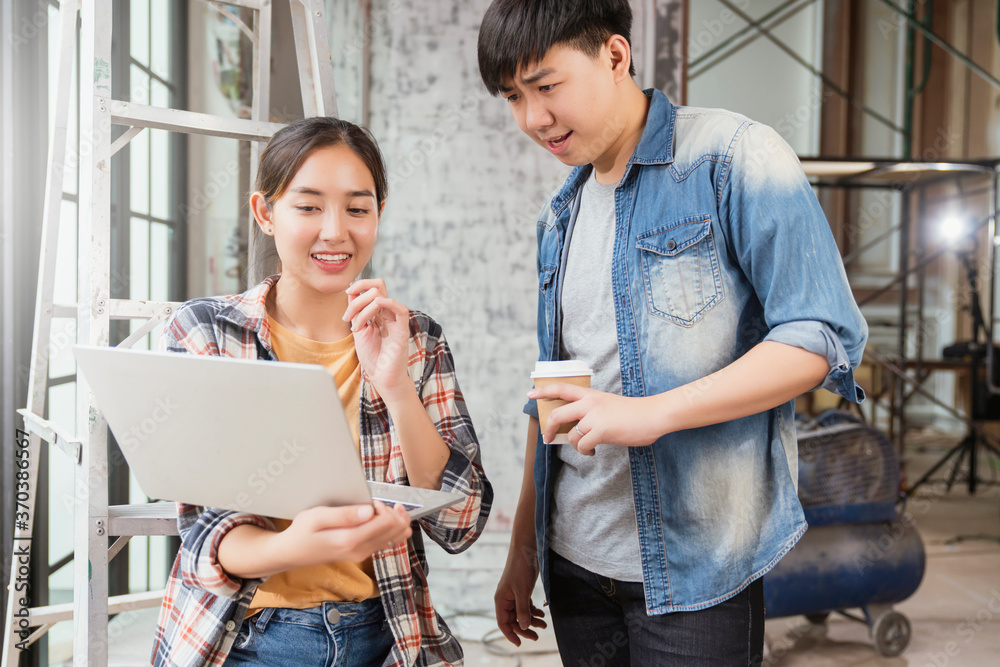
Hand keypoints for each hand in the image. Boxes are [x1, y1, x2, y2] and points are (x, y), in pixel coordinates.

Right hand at [274, 501, 411, 567]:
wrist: (293, 553)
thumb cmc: (303, 532)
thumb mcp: (317, 517)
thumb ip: (344, 514)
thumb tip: (369, 511)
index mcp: (351, 541)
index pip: (388, 523)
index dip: (385, 507)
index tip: (371, 501)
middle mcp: (361, 550)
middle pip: (397, 530)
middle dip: (393, 512)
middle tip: (377, 503)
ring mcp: (363, 554)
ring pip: (396, 536)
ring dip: (394, 520)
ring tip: (380, 509)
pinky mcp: (362, 553)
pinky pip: (387, 541)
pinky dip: (390, 527)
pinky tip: (377, 518)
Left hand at [344, 279, 412, 400]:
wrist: (382, 377)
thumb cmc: (372, 357)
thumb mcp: (359, 330)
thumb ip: (356, 312)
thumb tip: (350, 292)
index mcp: (380, 312)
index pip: (374, 287)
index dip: (360, 285)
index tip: (347, 293)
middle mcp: (389, 313)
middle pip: (377, 288)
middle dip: (356, 300)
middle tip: (347, 318)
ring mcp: (396, 320)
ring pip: (381, 296)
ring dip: (362, 309)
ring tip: (356, 327)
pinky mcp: (402, 330)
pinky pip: (399, 309)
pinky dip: (385, 304)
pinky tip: (371, 318)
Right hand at [494, 547, 545, 645]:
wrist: (526, 549)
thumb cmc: (521, 568)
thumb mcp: (522, 591)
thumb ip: (522, 610)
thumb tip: (524, 627)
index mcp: (501, 600)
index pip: (503, 622)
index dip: (510, 634)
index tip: (520, 643)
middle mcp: (506, 599)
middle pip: (513, 620)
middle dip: (525, 629)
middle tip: (537, 636)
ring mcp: (514, 594)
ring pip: (521, 613)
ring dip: (532, 620)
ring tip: (544, 624)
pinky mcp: (521, 590)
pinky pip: (526, 605)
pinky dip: (533, 611)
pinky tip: (542, 614)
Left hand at [527, 384, 666, 454]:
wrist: (653, 415)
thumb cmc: (633, 412)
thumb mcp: (607, 404)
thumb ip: (591, 411)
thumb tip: (575, 428)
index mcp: (591, 394)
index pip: (561, 388)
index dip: (543, 390)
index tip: (530, 393)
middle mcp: (590, 403)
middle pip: (557, 414)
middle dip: (548, 428)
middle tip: (547, 438)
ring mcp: (595, 416)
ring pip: (572, 435)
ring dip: (576, 446)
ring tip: (587, 447)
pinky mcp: (602, 430)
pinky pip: (583, 446)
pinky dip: (586, 452)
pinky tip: (594, 451)